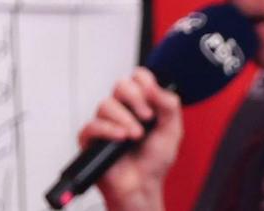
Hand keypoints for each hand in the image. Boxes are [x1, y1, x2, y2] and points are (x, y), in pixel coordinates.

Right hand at [77, 68, 182, 210]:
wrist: (143, 186)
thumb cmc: (155, 160)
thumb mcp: (172, 130)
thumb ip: (168, 104)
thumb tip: (152, 86)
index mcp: (140, 103)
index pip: (137, 77)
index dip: (144, 82)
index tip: (153, 98)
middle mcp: (121, 109)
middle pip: (120, 85)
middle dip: (135, 98)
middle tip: (147, 117)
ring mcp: (105, 123)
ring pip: (106, 104)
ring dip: (124, 119)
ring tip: (136, 136)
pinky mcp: (91, 139)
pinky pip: (92, 126)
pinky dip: (108, 130)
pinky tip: (121, 138)